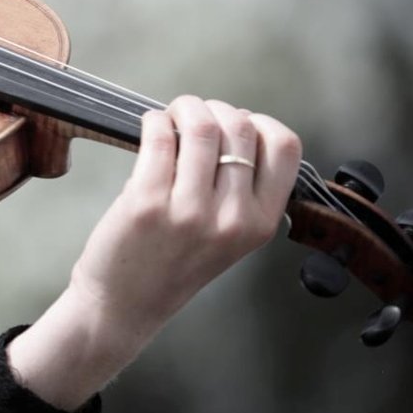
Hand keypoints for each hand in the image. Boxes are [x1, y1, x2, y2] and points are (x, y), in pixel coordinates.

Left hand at [7, 95, 301, 408]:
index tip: (237, 124)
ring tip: (171, 118)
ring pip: (201, 125)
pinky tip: (150, 128)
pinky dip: (154, 120)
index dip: (260, 123)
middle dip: (215, 108)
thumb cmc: (174, 265)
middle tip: (193, 116)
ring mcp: (189, 209)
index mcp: (260, 222)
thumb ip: (241, 190)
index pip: (285, 147)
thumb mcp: (230, 236)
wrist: (126, 304)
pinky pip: (158, 136)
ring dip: (184, 108)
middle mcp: (232, 216)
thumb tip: (234, 126)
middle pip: (240, 126)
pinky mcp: (146, 200)